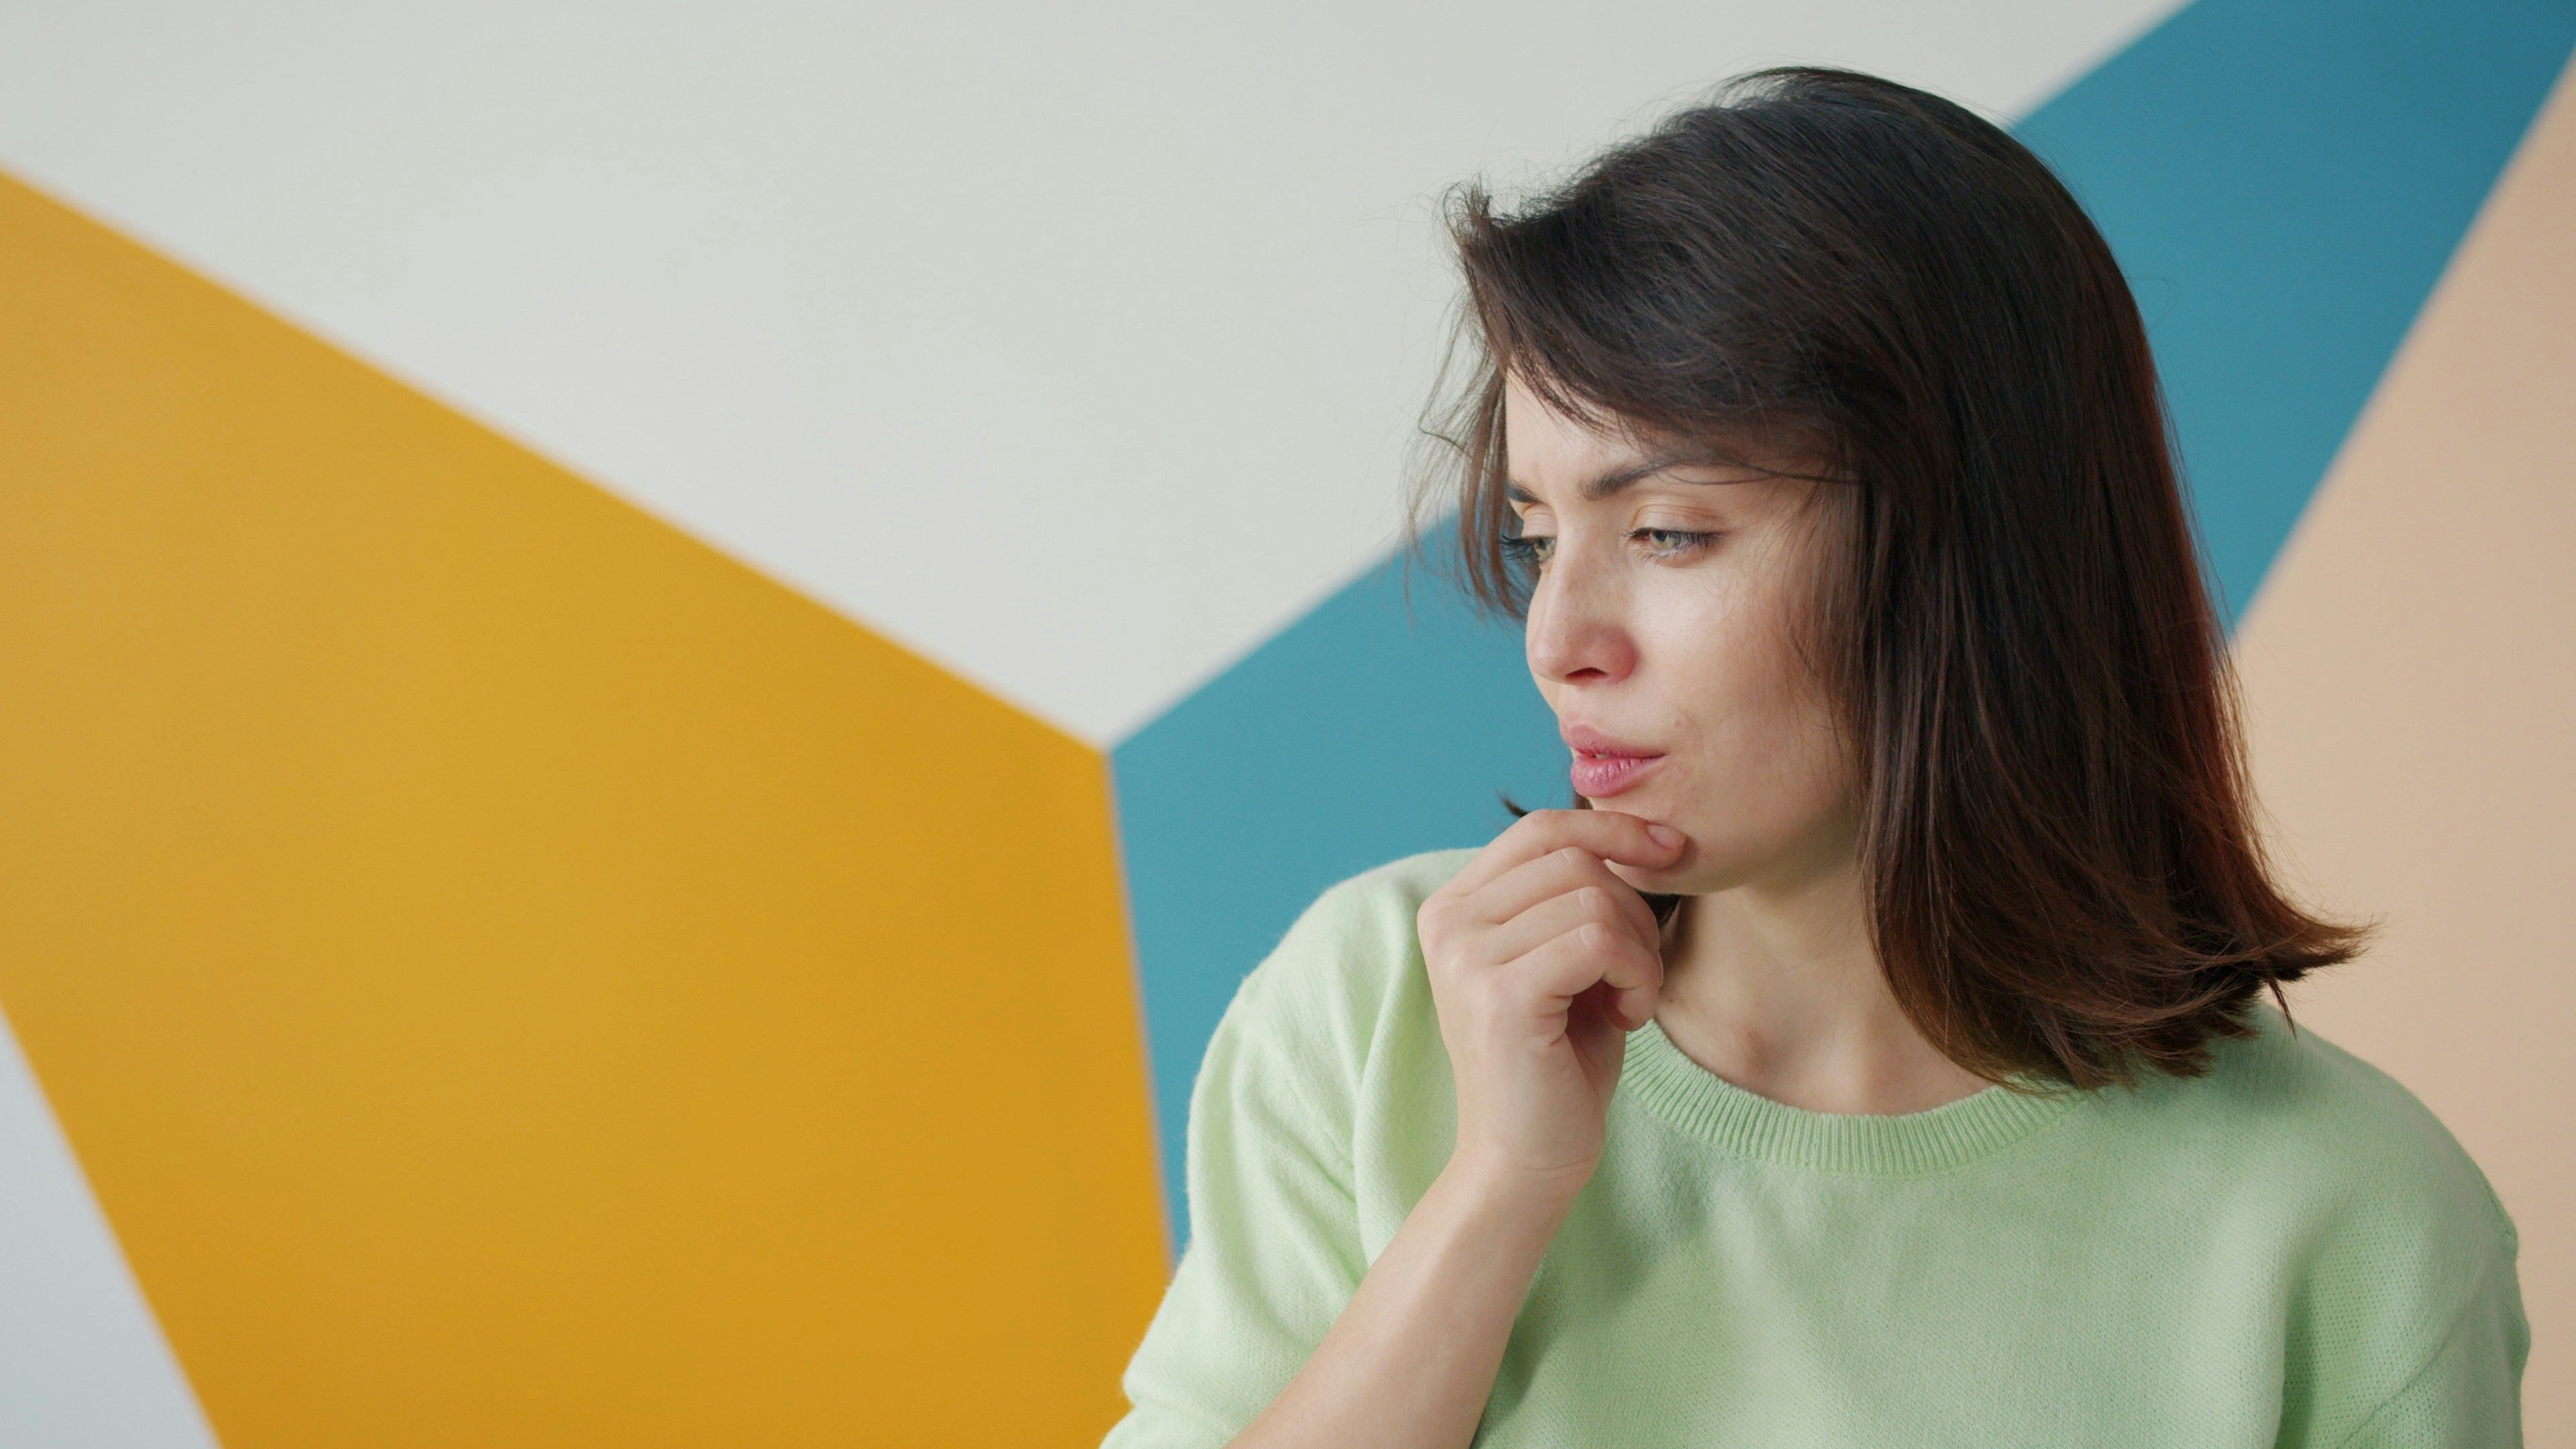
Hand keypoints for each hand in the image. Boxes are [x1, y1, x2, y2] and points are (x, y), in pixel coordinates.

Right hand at [1415, 808, 1684, 1203]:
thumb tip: (1644, 833)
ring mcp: (1466, 956)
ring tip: (1627, 1000)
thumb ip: (1578, 897)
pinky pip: (1599, 940)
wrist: (1525, 1161)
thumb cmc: (1557, 1062)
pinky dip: (1636, 975)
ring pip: (1594, 896)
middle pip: (1575, 857)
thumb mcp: (1565, 961)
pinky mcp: (1500, 995)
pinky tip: (1626, 1017)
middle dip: (1635, 906)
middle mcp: (1448, 922)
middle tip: (1637, 974)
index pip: (1541, 828)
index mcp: (1454, 907)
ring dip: (1639, 949)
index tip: (1672, 851)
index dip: (1613, 827)